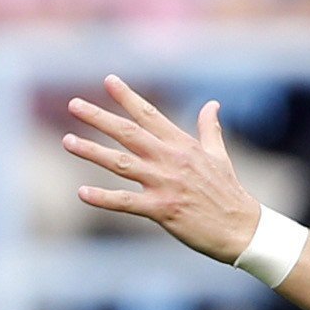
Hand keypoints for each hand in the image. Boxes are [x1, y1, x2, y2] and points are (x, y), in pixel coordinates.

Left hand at [62, 78, 260, 261]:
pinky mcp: (162, 209)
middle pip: (128, 133)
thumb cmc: (230, 193)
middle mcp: (170, 160)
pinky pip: (126, 202)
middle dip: (99, 117)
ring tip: (68, 141)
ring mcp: (165, 184)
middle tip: (75, 104)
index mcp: (182, 145)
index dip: (128, 97)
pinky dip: (103, 198)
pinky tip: (82, 193)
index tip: (108, 80)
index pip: (150, 115)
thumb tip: (213, 104)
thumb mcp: (220, 155)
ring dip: (92, 151)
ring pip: (121, 164)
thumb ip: (210, 129)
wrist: (242, 228)